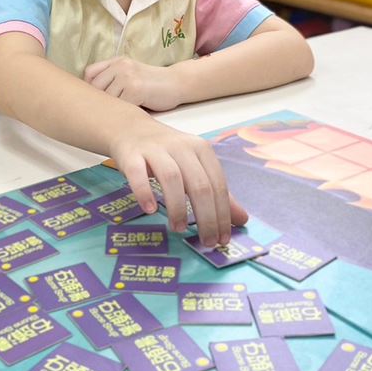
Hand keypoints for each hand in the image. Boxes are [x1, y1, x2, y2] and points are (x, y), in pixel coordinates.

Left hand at [84, 56, 181, 112]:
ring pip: (106, 98)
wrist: (178, 83)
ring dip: (113, 109)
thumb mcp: (131, 73)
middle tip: (110, 111)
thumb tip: (90, 97)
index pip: (89, 73)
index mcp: (117, 61)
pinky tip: (132, 113)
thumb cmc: (153, 84)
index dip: (90, 88)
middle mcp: (120, 66)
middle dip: (101, 102)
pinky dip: (124, 112)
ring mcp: (127, 77)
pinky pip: (120, 106)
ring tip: (123, 112)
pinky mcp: (136, 89)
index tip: (97, 100)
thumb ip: (113, 78)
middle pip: (95, 88)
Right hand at [108, 116, 247, 248]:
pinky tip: (149, 209)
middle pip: (199, 184)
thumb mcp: (195, 167)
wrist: (129, 128)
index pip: (218, 184)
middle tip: (206, 242)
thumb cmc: (167, 152)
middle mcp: (181, 147)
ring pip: (171, 178)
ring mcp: (155, 150)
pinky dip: (144, 192)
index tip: (223, 240)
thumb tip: (242, 220)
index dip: (223, 214)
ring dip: (177, 207)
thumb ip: (217, 193)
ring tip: (179, 228)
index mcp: (201, 149)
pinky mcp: (131, 155)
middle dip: (206, 217)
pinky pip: (138, 174)